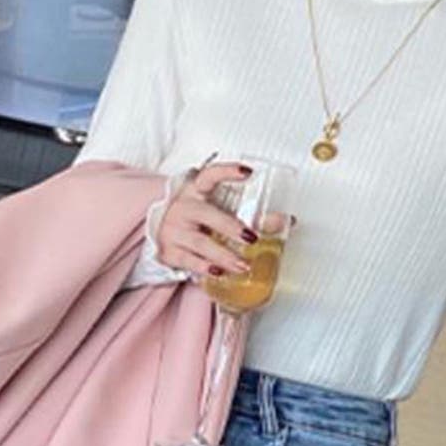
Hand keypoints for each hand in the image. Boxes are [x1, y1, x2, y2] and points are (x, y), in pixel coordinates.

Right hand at [155, 160, 257, 276]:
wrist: (160, 234)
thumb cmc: (194, 220)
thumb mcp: (216, 211)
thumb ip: (248, 215)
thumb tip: (286, 221)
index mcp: (195, 191)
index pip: (209, 175)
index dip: (226, 172)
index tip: (247, 172)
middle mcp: (183, 208)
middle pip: (206, 214)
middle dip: (230, 226)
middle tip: (252, 238)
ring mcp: (173, 230)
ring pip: (200, 242)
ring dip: (224, 255)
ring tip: (244, 265)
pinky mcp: (169, 251)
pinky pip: (188, 261)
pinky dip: (205, 268)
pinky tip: (219, 273)